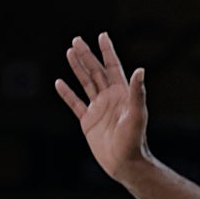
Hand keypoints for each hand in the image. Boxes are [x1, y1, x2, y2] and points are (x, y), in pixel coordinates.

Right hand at [55, 32, 148, 181]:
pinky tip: (59, 82)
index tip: (102, 35)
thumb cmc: (134, 140)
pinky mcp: (88, 121)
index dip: (107, 52)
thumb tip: (140, 70)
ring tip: (69, 52)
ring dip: (77, 68)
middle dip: (87, 55)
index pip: (113, 67)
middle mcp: (109, 98)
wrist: (125, 163)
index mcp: (122, 94)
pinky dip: (67, 93)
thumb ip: (137, 92)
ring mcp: (98, 109)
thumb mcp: (137, 114)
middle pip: (96, 72)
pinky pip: (75, 104)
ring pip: (85, 83)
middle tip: (76, 40)